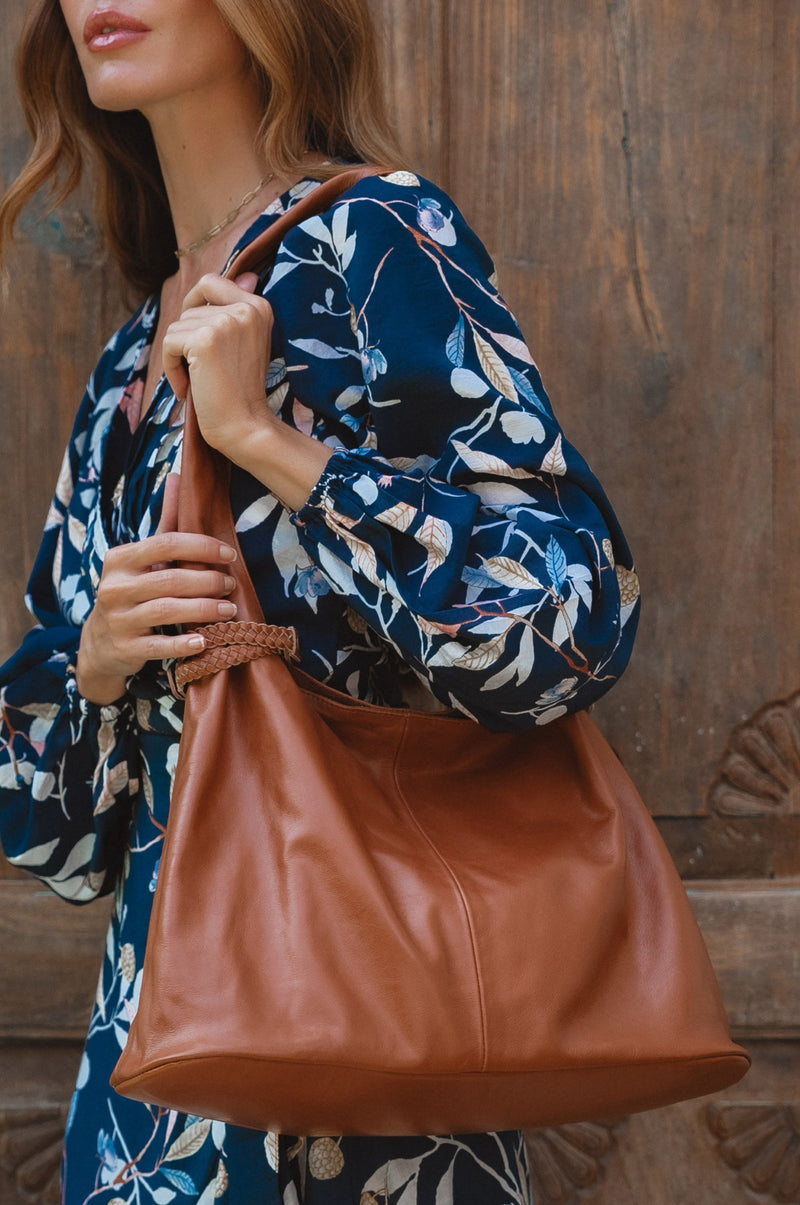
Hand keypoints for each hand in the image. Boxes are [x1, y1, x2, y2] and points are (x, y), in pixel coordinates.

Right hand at [76, 474, 238, 704]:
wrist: (101, 643)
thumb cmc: (133, 591)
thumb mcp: (143, 558)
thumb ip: (165, 522)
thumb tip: (178, 477)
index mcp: (121, 559)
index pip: (166, 543)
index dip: (202, 547)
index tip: (230, 554)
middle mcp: (115, 586)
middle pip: (170, 578)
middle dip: (208, 581)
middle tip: (231, 584)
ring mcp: (118, 619)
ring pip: (167, 610)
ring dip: (204, 609)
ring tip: (229, 609)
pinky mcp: (125, 648)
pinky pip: (158, 645)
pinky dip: (183, 643)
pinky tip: (205, 641)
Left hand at [162, 271, 333, 510]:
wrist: (245, 427)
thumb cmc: (240, 392)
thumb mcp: (245, 342)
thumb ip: (237, 310)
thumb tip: (248, 275)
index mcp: (259, 306)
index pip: (212, 282)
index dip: (195, 306)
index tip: (200, 342)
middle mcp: (246, 308)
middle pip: (190, 307)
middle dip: (186, 340)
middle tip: (201, 371)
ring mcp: (226, 321)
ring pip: (177, 326)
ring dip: (178, 357)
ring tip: (198, 382)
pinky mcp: (205, 339)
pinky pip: (169, 343)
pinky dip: (171, 368)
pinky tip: (188, 388)